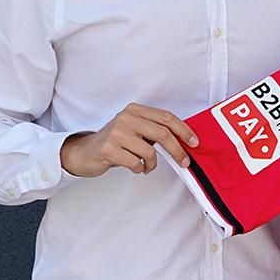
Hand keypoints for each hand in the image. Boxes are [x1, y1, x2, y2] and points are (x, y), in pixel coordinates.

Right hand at [61, 103, 198, 176]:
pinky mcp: (109, 149)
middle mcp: (126, 118)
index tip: (194, 142)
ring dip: (152, 164)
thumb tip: (184, 141)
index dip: (183, 130)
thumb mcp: (135, 130)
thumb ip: (154, 131)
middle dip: (177, 150)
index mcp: (135, 110)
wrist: (85, 152)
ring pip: (150, 152)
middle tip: (184, 162)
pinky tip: (134, 167)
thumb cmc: (115, 142)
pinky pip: (136, 163)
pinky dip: (140, 169)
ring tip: (146, 166)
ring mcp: (116, 133)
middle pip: (162, 134)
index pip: (166, 117)